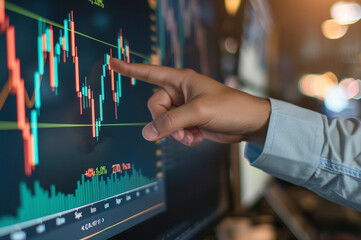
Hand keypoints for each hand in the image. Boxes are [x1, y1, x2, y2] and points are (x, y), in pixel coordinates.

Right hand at [110, 58, 270, 145]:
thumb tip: (147, 134)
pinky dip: (182, 137)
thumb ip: (171, 122)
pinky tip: (196, 138)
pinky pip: (174, 131)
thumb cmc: (229, 108)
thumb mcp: (198, 112)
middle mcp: (180, 92)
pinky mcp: (189, 121)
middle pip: (155, 107)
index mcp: (181, 80)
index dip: (130, 69)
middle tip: (181, 131)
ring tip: (192, 135)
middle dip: (165, 122)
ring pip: (164, 122)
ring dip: (175, 133)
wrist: (249, 123)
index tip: (111, 62)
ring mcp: (184, 108)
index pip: (150, 73)